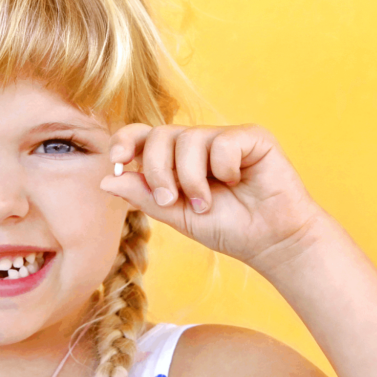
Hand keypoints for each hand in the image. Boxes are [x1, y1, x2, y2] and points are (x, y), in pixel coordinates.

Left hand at [99, 123, 328, 276]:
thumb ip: (144, 197)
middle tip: (171, 199)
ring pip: (188, 138)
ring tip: (208, 202)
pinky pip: (221, 142)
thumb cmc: (228, 228)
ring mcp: (224, 138)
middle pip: (160, 134)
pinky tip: (238, 182)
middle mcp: (198, 143)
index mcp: (177, 159)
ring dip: (192, 178)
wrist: (271, 241)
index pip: (144, 135)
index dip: (126, 141)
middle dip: (158, 170)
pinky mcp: (252, 137)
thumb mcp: (178, 216)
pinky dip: (223, 169)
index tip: (118, 161)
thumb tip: (106, 180)